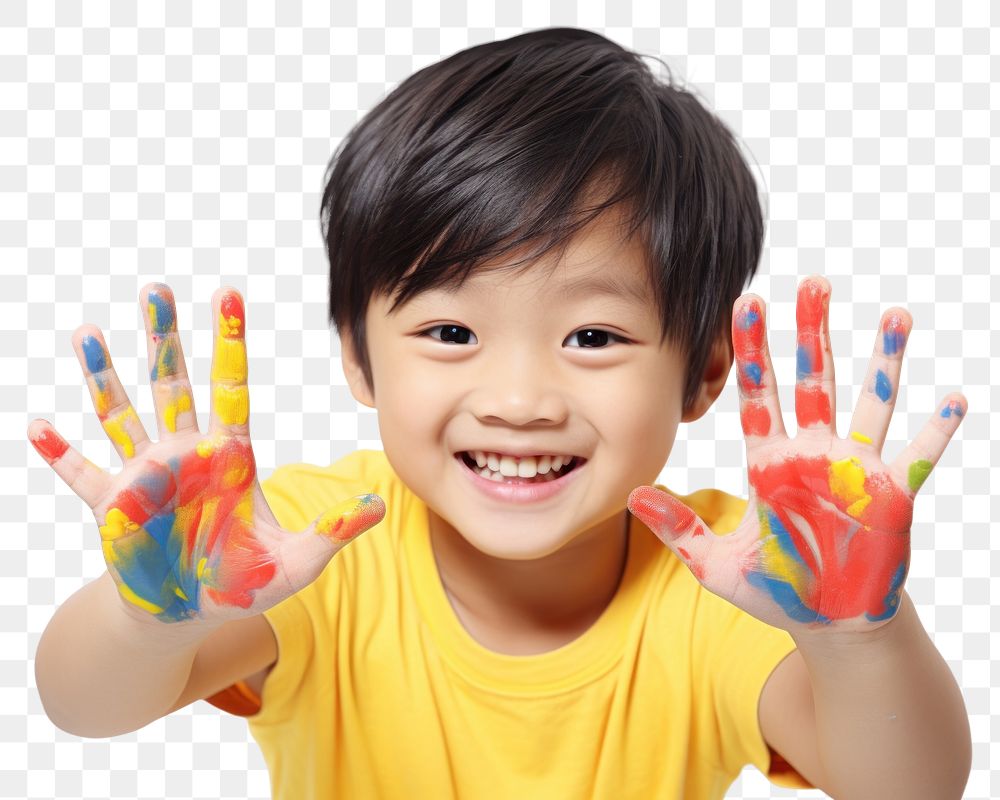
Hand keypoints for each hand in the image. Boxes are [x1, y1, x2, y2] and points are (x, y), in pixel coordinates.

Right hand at [29, 283, 384, 625]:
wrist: (190, 614)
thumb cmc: (242, 583)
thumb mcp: (297, 561)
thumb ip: (334, 530)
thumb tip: (382, 504)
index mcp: (230, 457)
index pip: (231, 386)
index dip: (229, 341)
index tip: (228, 293)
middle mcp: (185, 455)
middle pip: (173, 384)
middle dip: (163, 338)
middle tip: (155, 289)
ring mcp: (146, 477)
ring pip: (122, 413)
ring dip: (104, 376)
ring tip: (88, 333)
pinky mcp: (114, 508)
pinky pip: (83, 475)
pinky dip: (60, 454)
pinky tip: (37, 426)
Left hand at [628, 275, 965, 636]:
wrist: (831, 623)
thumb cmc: (778, 591)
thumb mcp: (716, 564)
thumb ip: (679, 528)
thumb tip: (630, 497)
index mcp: (770, 463)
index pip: (757, 396)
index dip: (751, 352)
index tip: (745, 304)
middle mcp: (814, 455)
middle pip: (813, 382)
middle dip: (813, 333)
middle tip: (813, 283)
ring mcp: (856, 471)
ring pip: (873, 403)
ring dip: (884, 362)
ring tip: (894, 315)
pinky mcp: (894, 497)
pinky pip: (919, 457)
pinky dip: (936, 431)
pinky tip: (952, 398)